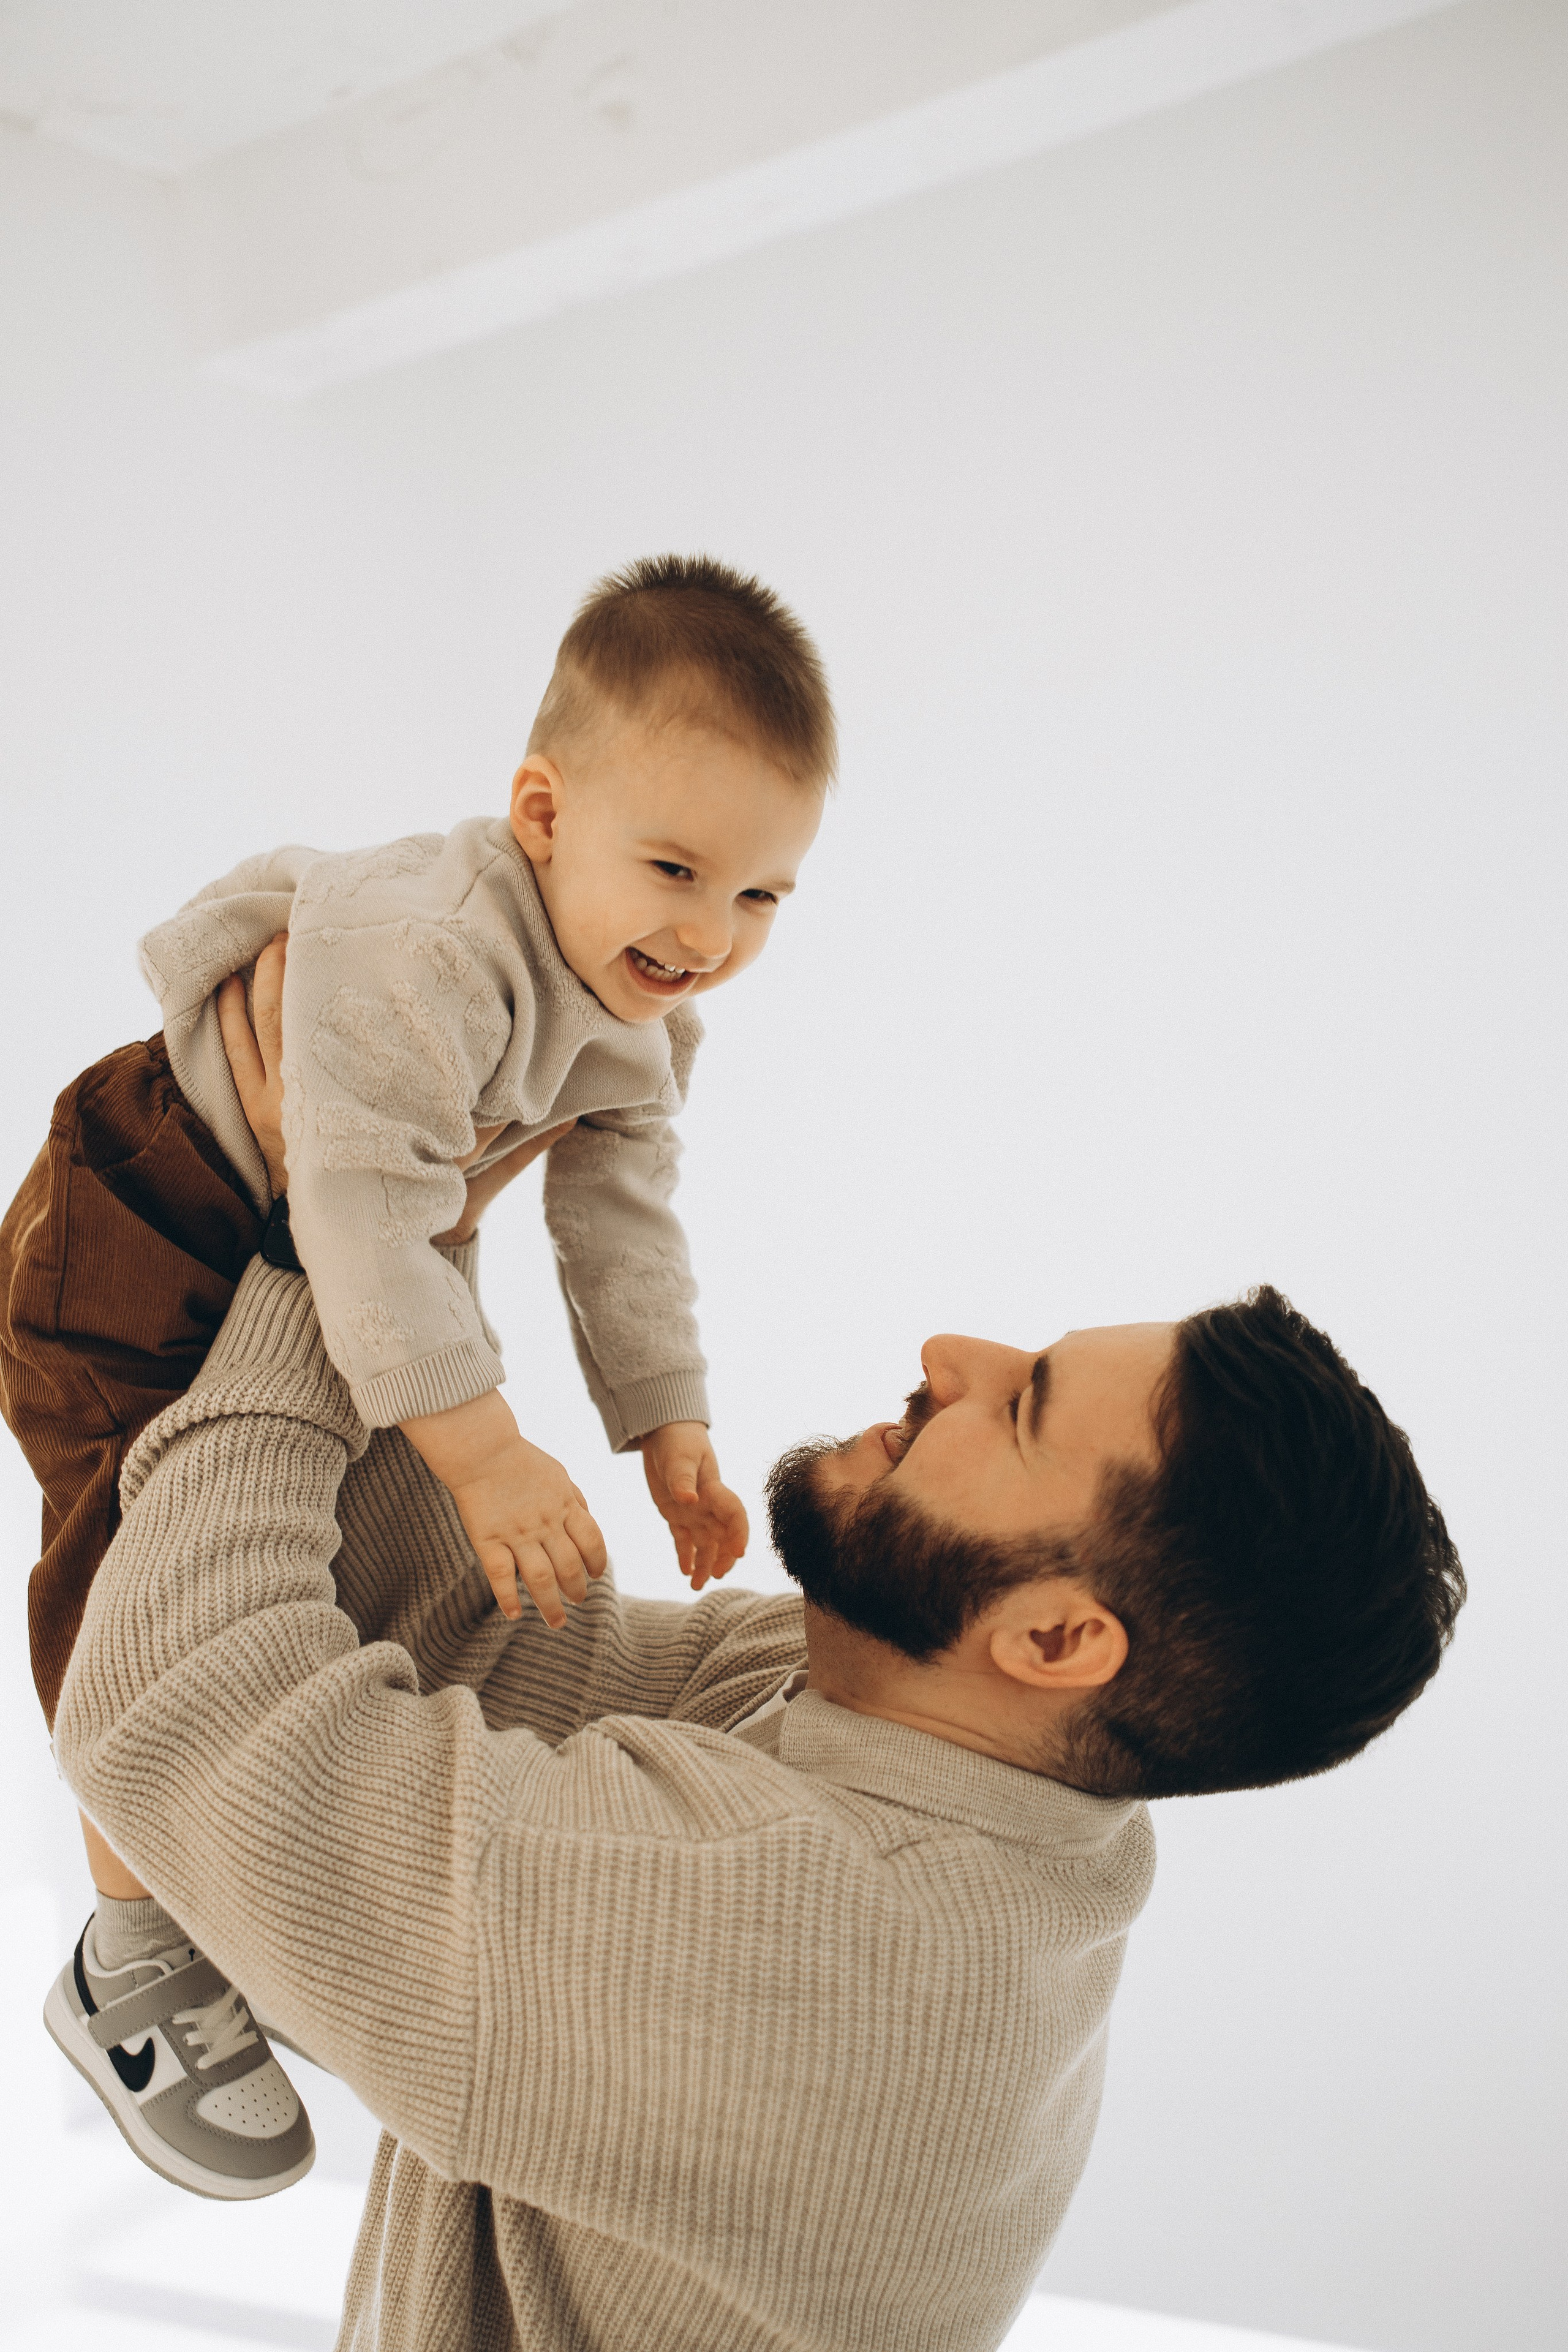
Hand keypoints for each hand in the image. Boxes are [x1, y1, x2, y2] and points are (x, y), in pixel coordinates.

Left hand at [216, 933, 573, 1228]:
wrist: (359, 1255)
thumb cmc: (416, 1207)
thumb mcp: (470, 1174)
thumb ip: (518, 1143)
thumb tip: (575, 1117)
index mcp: (366, 1099)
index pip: (354, 1019)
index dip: (350, 970)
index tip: (361, 933)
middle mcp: (314, 1093)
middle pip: (295, 1004)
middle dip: (302, 953)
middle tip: (311, 911)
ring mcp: (276, 1103)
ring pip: (259, 1019)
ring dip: (266, 972)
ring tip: (279, 929)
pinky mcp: (255, 1114)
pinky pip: (233, 1051)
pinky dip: (227, 1012)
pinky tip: (231, 979)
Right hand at [401, 1389, 607, 1625]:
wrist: (482, 1450)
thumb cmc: (520, 1461)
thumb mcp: (559, 1475)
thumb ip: (574, 1499)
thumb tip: (587, 1519)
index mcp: (565, 1506)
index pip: (592, 1542)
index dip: (597, 1562)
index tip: (596, 1575)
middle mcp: (545, 1523)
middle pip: (570, 1566)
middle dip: (578, 1589)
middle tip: (578, 1601)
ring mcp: (517, 1533)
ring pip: (541, 1578)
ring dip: (550, 1605)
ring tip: (557, 1621)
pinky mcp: (488, 1540)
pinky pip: (500, 1576)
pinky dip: (508, 1599)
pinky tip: (513, 1614)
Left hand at [640, 1422, 748, 1591]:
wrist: (665, 1432)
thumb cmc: (676, 1440)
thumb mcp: (678, 1457)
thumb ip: (683, 1478)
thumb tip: (690, 1501)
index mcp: (714, 1490)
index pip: (734, 1515)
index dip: (739, 1534)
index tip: (738, 1552)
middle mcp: (708, 1505)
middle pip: (723, 1536)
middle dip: (723, 1557)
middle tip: (715, 1575)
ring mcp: (694, 1512)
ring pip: (705, 1544)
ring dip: (704, 1564)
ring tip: (696, 1585)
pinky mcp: (677, 1515)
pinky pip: (684, 1540)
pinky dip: (686, 1556)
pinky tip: (685, 1572)